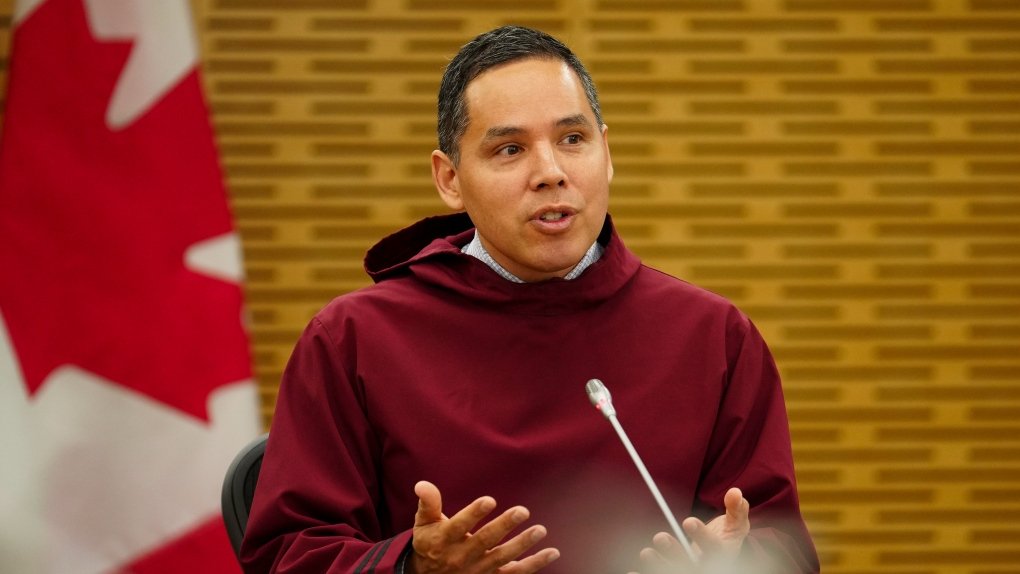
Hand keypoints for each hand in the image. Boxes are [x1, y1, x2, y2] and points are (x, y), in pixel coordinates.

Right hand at [408, 481, 559, 573]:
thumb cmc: (430, 542)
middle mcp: (461, 556)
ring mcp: (478, 570)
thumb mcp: (424, 522)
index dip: (473, 513)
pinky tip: (552, 552)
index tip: (489, 500)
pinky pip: (515, 573)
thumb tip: (422, 484)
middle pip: (484, 541)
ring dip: (522, 544)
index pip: (459, 526)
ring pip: (502, 557)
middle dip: (504, 526)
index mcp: (444, 540)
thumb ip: (428, 502)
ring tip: (539, 530)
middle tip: (522, 510)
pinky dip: (534, 564)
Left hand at [631, 488, 749, 573]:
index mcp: (722, 554)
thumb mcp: (736, 524)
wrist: (722, 557)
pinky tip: (632, 572)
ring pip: (674, 572)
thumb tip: (735, 492)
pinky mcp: (675, 573)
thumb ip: (737, 509)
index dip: (701, 536)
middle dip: (674, 552)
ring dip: (659, 565)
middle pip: (691, 564)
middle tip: (659, 537)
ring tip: (646, 553)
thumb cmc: (726, 537)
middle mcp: (706, 567)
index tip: (688, 521)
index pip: (714, 548)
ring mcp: (689, 571)